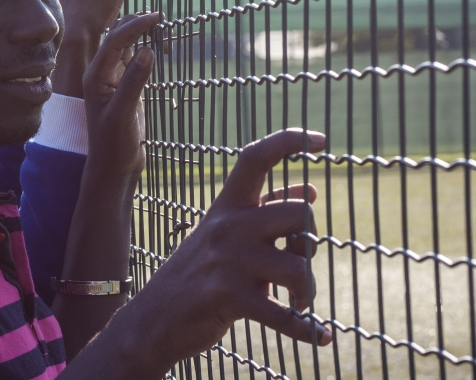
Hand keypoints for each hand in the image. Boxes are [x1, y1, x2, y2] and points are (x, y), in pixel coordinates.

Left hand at [81, 13, 158, 179]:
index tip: (156, 17)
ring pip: (126, 48)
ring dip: (141, 36)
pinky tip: (157, 47)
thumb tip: (148, 50)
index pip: (113, 41)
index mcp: (95, 77)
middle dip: (136, 25)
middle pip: (117, 39)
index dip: (134, 26)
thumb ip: (134, 82)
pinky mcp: (126, 88)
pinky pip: (134, 61)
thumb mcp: (124, 113)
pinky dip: (146, 50)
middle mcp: (101, 74)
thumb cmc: (114, 144)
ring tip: (161, 27)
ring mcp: (114, 81)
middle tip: (161, 17)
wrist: (114, 167)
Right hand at [130, 129, 330, 371]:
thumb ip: (267, 213)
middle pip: (298, 214)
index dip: (289, 141)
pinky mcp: (227, 297)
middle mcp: (227, 226)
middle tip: (298, 264)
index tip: (321, 140)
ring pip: (298, 267)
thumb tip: (310, 189)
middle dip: (310, 243)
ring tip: (299, 302)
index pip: (256, 158)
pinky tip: (317, 335)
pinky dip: (304, 328)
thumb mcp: (226, 235)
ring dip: (308, 291)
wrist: (154, 319)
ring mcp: (226, 261)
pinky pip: (283, 314)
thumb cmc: (199, 274)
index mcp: (226, 206)